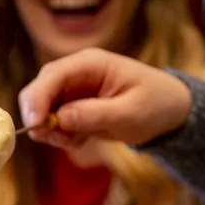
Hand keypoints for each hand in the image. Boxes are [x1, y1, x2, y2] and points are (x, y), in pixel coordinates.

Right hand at [18, 48, 191, 147]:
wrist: (169, 112)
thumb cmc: (155, 105)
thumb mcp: (129, 113)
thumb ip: (94, 114)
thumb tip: (60, 118)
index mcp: (90, 63)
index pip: (52, 76)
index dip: (37, 100)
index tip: (35, 127)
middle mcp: (76, 73)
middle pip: (38, 90)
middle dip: (39, 117)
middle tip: (53, 139)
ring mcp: (72, 90)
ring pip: (42, 109)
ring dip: (50, 130)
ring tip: (76, 141)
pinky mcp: (72, 107)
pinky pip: (53, 122)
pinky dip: (60, 136)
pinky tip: (82, 140)